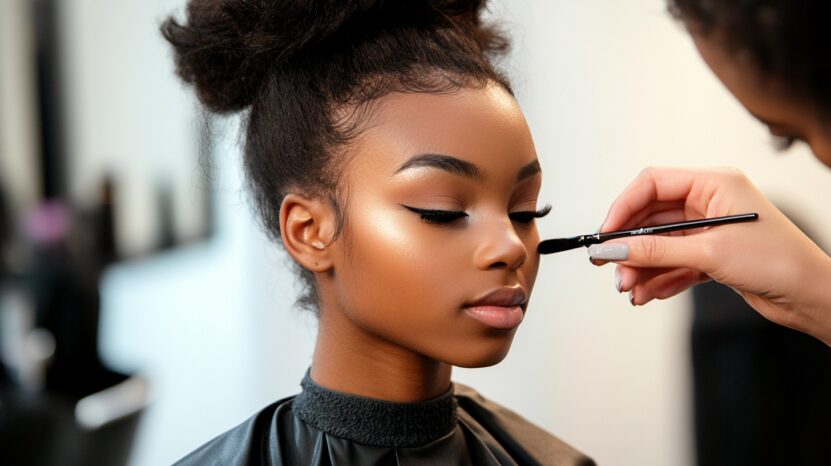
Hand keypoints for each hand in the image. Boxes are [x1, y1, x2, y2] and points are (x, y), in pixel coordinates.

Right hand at [591, 167, 830, 345]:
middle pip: (652, 217)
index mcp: (714, 183)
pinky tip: (646, 295)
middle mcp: (709, 202)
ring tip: (629, 290)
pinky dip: (658, 279)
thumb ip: (657, 250)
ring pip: (659, 244)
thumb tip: (614, 248)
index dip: (624, 206)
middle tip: (611, 267)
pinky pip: (672, 263)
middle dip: (630, 245)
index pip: (653, 184)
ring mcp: (708, 230)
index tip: (605, 234)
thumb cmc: (778, 262)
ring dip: (641, 267)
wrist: (813, 297)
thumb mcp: (709, 252)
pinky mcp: (710, 255)